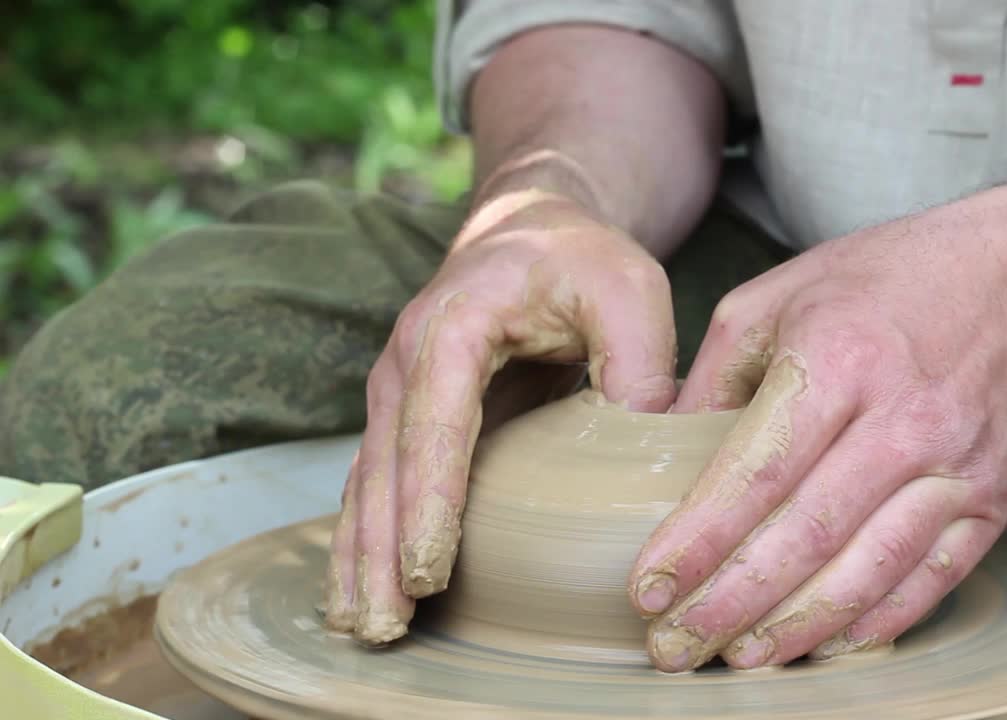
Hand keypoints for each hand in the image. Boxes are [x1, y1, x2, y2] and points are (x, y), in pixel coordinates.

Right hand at [323, 188, 678, 643]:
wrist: (528, 233)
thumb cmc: (579, 260)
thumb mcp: (628, 290)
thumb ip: (639, 361)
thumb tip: (644, 448)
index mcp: (453, 328)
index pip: (435, 425)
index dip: (429, 502)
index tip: (426, 572)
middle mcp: (407, 362)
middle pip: (385, 467)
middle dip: (380, 551)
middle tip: (385, 626)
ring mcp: (398, 392)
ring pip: (369, 484)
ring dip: (361, 557)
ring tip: (362, 626)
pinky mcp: (408, 418)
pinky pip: (379, 484)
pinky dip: (366, 539)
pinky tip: (363, 589)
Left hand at [629, 205, 1006, 670]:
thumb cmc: (882, 285)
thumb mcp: (776, 299)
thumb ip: (712, 379)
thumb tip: (658, 456)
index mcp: (838, 359)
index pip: (756, 473)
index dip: (698, 541)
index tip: (649, 588)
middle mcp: (903, 419)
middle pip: (805, 536)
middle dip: (730, 603)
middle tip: (675, 645)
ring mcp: (956, 466)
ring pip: (867, 571)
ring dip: (795, 627)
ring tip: (737, 658)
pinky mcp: (991, 500)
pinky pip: (929, 580)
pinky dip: (873, 622)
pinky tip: (821, 644)